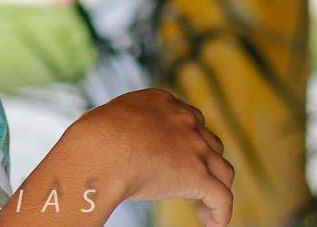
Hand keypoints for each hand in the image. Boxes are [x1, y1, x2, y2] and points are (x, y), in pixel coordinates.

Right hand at [71, 89, 234, 225]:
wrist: (100, 149)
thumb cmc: (93, 136)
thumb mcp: (111, 117)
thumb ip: (125, 125)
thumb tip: (114, 142)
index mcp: (163, 101)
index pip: (190, 120)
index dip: (188, 142)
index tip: (178, 159)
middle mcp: (185, 120)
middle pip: (211, 144)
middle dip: (204, 163)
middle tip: (186, 183)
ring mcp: (195, 148)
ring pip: (224, 171)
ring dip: (218, 187)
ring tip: (202, 207)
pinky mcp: (198, 176)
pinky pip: (222, 199)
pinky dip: (221, 213)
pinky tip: (212, 223)